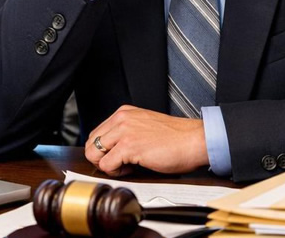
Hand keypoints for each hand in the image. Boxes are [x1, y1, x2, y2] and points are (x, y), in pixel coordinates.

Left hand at [84, 105, 208, 176]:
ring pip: (93, 153)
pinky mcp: (128, 146)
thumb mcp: (145, 127)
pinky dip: (116, 172)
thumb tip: (111, 150)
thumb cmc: (176, 138)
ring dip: (107, 165)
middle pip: (91, 143)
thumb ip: (127, 133)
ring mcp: (124, 131)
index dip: (105, 150)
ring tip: (126, 166)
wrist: (194, 140)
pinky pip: (106, 165)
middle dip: (102, 158)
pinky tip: (132, 168)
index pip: (97, 133)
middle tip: (121, 164)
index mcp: (124, 113)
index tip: (119, 156)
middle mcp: (121, 119)